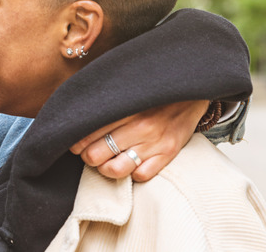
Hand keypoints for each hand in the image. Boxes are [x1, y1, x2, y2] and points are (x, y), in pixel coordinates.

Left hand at [69, 100, 208, 181]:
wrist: (190, 90)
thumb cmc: (151, 92)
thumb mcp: (126, 89)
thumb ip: (104, 101)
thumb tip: (75, 111)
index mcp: (124, 108)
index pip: (86, 133)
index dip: (76, 142)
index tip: (76, 142)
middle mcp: (139, 126)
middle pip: (95, 155)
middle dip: (89, 156)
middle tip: (91, 152)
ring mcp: (154, 142)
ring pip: (115, 169)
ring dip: (107, 168)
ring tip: (108, 161)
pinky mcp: (168, 154)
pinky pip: (141, 176)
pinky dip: (133, 173)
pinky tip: (131, 163)